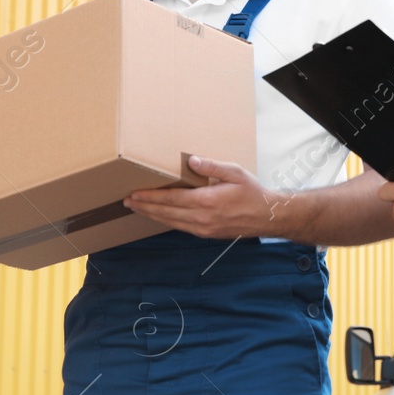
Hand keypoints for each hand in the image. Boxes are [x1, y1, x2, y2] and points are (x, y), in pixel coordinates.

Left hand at [123, 156, 282, 238]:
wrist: (267, 216)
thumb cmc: (252, 192)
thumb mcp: (235, 172)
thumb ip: (212, 166)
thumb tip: (190, 160)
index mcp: (208, 201)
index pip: (172, 199)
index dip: (151, 197)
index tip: (135, 194)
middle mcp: (203, 218)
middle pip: (166, 213)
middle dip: (145, 207)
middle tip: (127, 202)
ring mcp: (204, 228)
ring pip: (171, 222)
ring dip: (152, 215)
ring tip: (137, 209)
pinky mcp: (206, 234)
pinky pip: (181, 227)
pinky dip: (167, 221)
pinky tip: (159, 216)